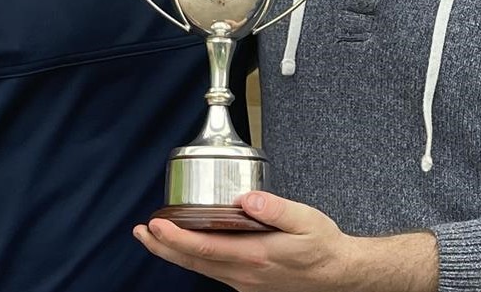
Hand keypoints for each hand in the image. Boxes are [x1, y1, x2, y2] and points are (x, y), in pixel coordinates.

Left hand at [134, 192, 436, 291]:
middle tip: (141, 231)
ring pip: (199, 268)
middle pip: (193, 262)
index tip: (156, 223)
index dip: (176, 237)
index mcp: (255, 255)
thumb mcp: (305, 220)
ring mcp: (244, 281)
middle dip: (163, 247)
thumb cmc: (323, 246)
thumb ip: (274, 208)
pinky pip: (212, 271)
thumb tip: (245, 198)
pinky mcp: (248, 281)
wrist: (339, 275)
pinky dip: (192, 259)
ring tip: (154, 237)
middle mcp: (244, 273)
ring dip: (173, 253)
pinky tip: (187, 247)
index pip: (204, 249)